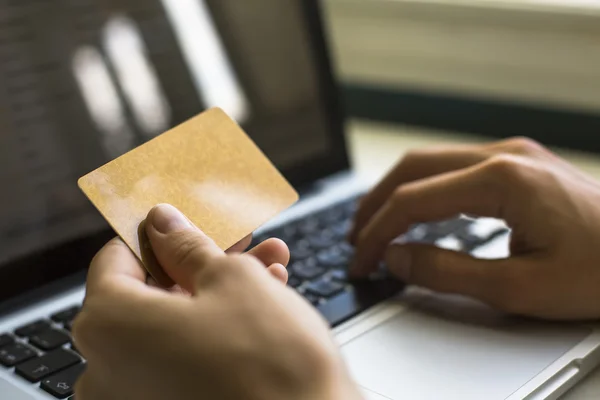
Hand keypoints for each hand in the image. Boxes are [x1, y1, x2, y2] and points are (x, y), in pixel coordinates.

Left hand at [73, 204, 359, 399]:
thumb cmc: (270, 364)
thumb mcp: (232, 280)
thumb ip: (187, 245)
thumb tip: (164, 224)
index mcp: (109, 326)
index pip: (116, 258)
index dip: (158, 233)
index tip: (187, 222)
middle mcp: (107, 370)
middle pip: (150, 293)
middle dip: (202, 261)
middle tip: (239, 243)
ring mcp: (137, 398)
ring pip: (173, 325)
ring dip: (218, 292)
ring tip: (268, 268)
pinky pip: (182, 358)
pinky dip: (215, 330)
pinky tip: (261, 305)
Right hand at [350, 137, 599, 319]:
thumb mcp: (519, 287)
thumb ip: (447, 272)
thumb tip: (396, 258)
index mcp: (502, 178)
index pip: (413, 200)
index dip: (377, 233)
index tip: (361, 262)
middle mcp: (504, 155)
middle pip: (413, 167)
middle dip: (375, 204)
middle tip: (355, 240)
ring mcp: (512, 155)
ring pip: (431, 163)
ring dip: (396, 193)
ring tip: (375, 227)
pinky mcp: (518, 165)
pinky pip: (454, 170)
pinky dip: (424, 192)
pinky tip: (416, 214)